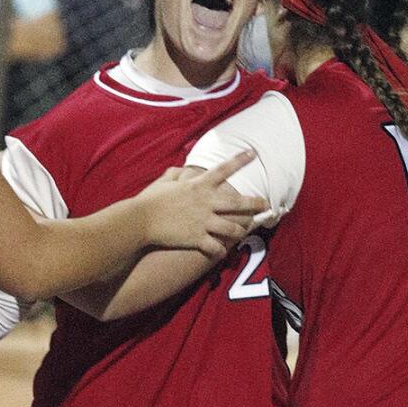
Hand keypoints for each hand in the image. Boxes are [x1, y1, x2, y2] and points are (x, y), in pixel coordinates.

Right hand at [135, 151, 266, 258]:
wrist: (141, 220)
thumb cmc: (150, 200)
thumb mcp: (163, 182)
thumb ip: (174, 175)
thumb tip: (178, 170)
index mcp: (199, 185)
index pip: (224, 169)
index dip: (240, 160)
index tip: (253, 153)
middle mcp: (206, 202)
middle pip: (238, 202)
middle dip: (255, 204)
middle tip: (266, 204)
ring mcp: (204, 221)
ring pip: (232, 228)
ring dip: (240, 231)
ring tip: (243, 232)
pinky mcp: (198, 238)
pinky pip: (216, 247)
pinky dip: (220, 251)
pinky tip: (222, 253)